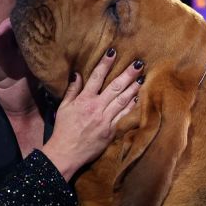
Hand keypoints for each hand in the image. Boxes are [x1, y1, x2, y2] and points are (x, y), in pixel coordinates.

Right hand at [42, 48, 142, 180]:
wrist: (66, 153)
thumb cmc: (63, 130)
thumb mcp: (63, 108)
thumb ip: (72, 90)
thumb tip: (77, 74)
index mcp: (84, 100)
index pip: (96, 77)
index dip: (105, 63)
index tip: (113, 52)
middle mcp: (96, 108)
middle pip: (115, 87)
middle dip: (128, 74)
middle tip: (138, 63)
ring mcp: (106, 120)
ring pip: (123, 100)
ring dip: (133, 87)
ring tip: (142, 77)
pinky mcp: (111, 131)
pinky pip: (124, 115)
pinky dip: (131, 105)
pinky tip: (138, 97)